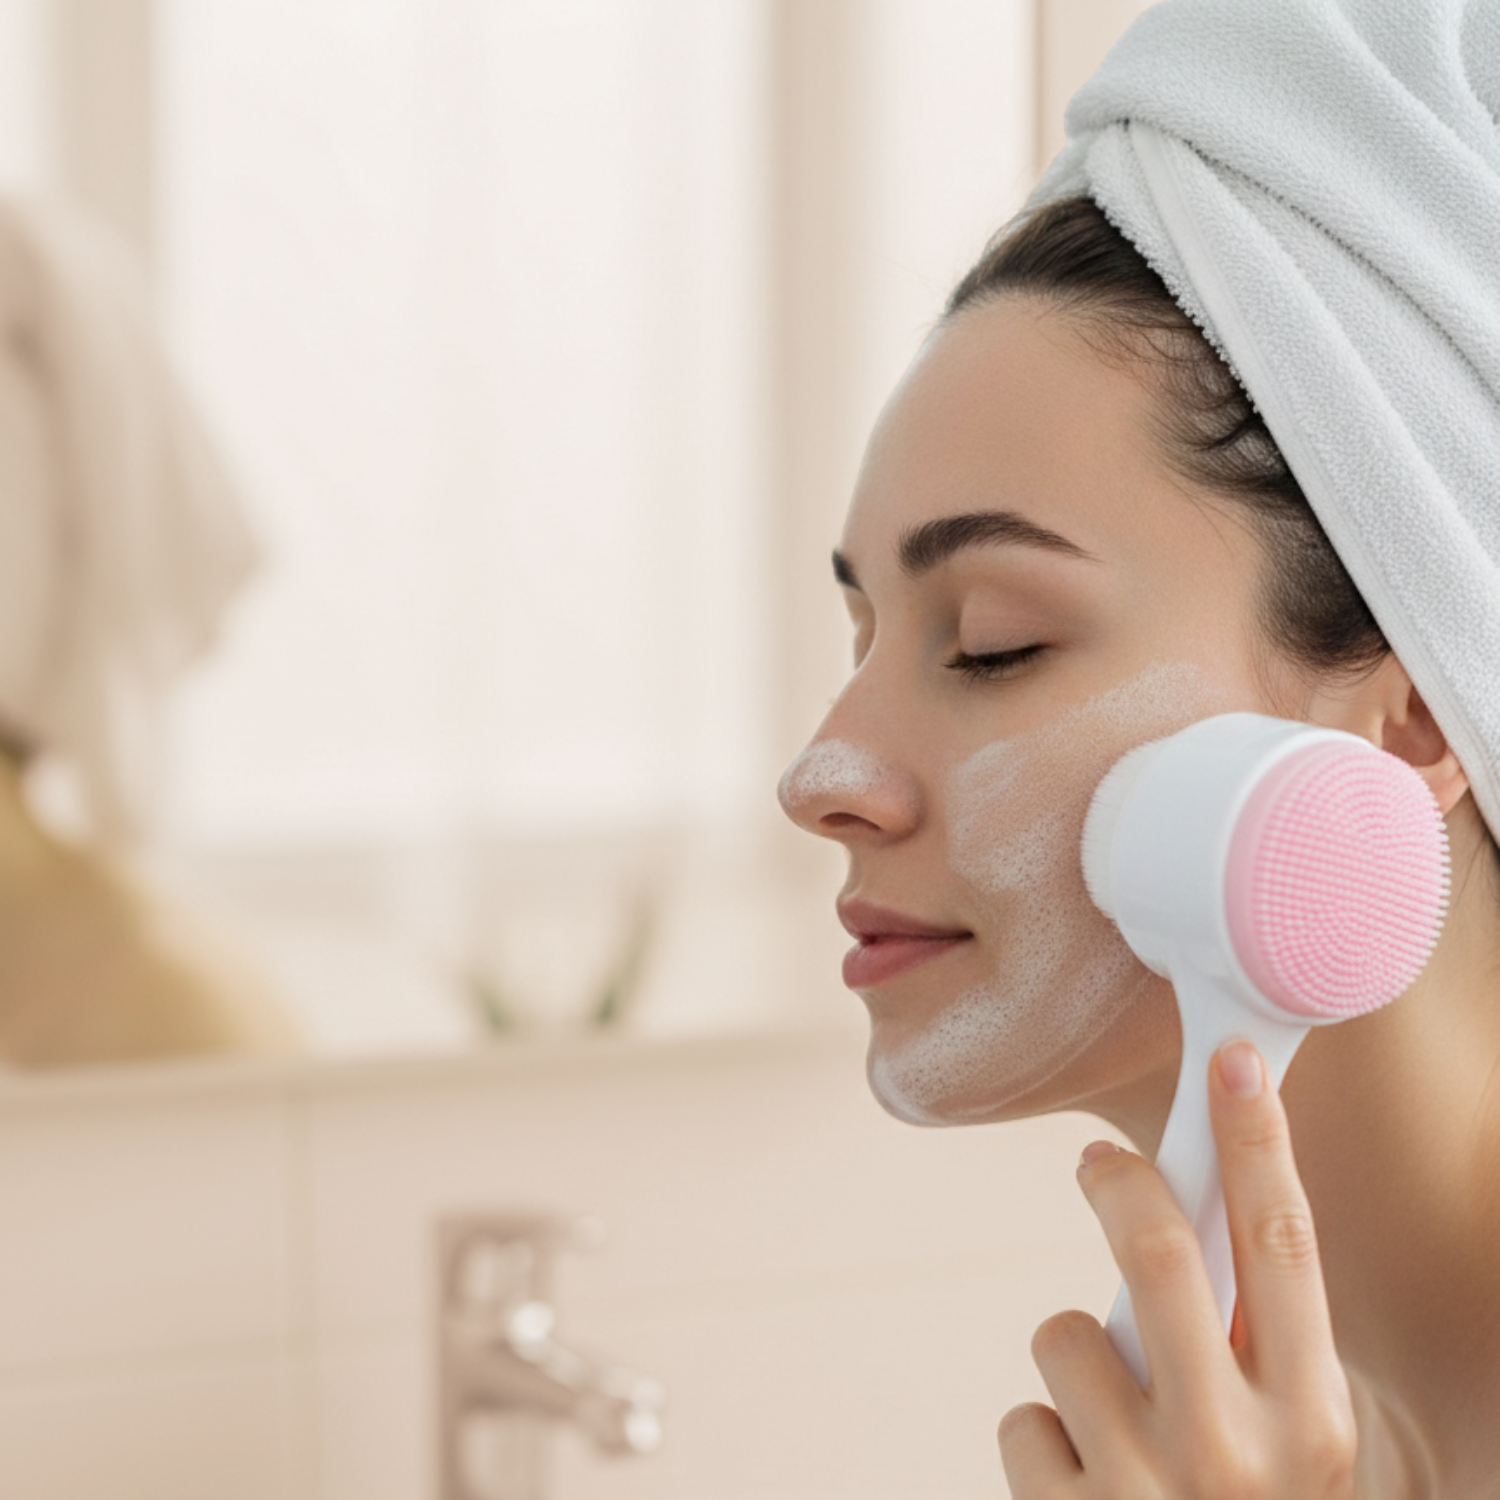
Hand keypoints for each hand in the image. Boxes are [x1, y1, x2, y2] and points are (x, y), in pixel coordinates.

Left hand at [999, 1039, 1357, 1497]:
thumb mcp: (1295, 1450)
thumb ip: (1258, 1350)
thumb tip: (1199, 1218)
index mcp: (1312, 1419)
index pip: (1284, 1243)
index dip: (1257, 1138)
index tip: (1234, 1059)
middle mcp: (1237, 1452)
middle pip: (1153, 1250)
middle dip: (1118, 1184)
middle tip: (1101, 1166)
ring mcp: (1145, 1491)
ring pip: (1063, 1334)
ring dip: (1076, 1362)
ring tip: (1118, 1428)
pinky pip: (1022, 1420)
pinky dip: (1044, 1441)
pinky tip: (1085, 1490)